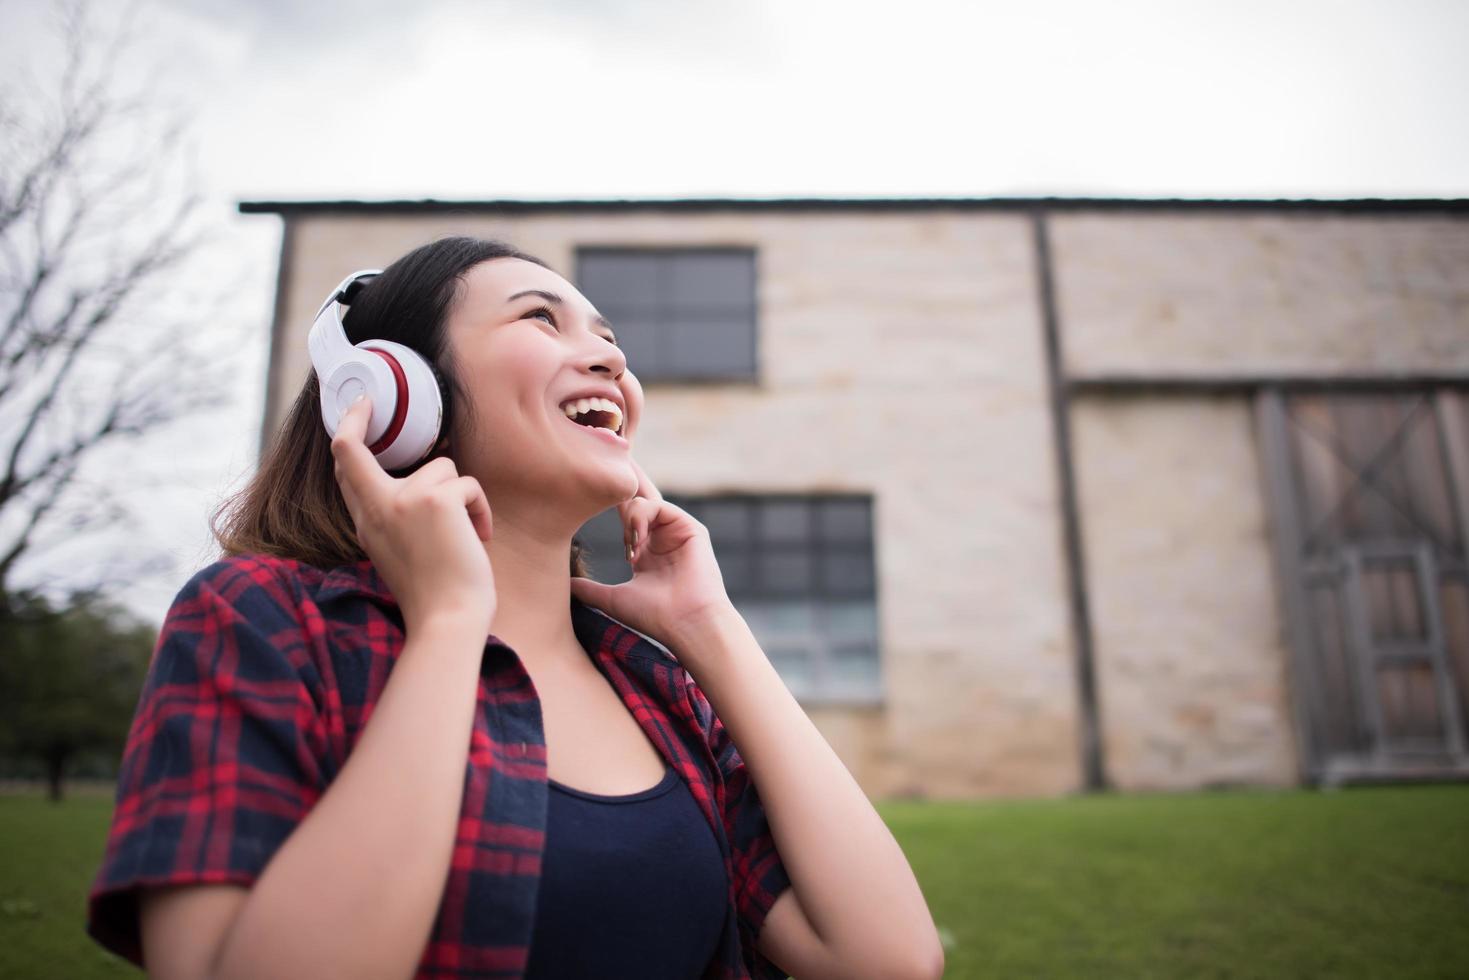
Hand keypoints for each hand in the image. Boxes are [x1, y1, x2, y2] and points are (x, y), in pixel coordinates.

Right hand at [331, 395, 496, 638]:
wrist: (448, 619)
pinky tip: (478, 537)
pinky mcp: (435, 499)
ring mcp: (402, 500)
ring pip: (442, 468)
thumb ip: (397, 517)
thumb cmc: (436, 593)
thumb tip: (427, 483)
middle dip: (358, 419)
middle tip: (368, 403)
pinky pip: (468, 485)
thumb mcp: (399, 552)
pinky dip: (480, 509)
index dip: (346, 434)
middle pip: (353, 450)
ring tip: (466, 533)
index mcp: (366, 523)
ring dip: (462, 497)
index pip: (344, 471)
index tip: (356, 409)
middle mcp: (376, 508)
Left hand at [569, 456, 736, 659]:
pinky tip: (636, 539)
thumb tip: (565, 585)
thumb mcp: (613, 599)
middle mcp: (662, 538)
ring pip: (645, 502)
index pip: (626, 519)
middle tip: (601, 491)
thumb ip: (590, 589)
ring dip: (628, 516)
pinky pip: (660, 506)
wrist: (685, 624)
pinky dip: (642, 516)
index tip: (587, 507)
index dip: (608, 507)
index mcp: (646, 553)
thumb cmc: (654, 617)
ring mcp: (677, 532)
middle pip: (638, 502)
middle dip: (619, 494)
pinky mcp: (691, 529)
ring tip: (627, 543)